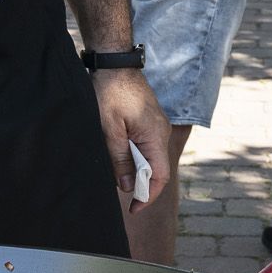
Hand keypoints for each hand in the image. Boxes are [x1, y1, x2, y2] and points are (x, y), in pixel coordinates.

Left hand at [91, 68, 170, 211]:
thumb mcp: (109, 129)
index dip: (148, 196)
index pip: (159, 176)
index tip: (134, 209)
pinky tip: (120, 156)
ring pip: (152, 158)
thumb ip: (120, 159)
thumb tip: (127, 187)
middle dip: (141, 185)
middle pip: (157, 169)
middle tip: (122, 195)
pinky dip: (136, 156)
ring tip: (118, 175)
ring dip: (137, 170)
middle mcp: (162, 132)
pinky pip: (148, 146)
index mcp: (155, 135)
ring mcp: (158, 126)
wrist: (114, 63)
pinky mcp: (151, 121)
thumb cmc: (110, 92)